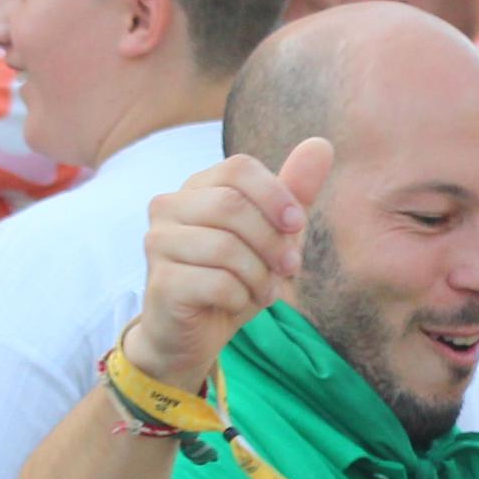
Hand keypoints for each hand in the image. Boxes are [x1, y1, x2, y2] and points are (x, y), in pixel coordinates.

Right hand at [127, 139, 330, 388]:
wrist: (193, 334)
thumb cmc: (232, 278)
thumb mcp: (272, 235)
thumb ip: (293, 191)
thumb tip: (321, 144)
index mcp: (196, 188)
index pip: (238, 168)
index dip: (275, 194)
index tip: (296, 225)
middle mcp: (168, 207)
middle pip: (231, 206)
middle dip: (272, 241)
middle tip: (288, 268)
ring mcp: (157, 244)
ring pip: (225, 248)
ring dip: (259, 275)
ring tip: (264, 290)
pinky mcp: (160, 282)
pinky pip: (217, 283)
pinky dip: (241, 297)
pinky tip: (239, 304)